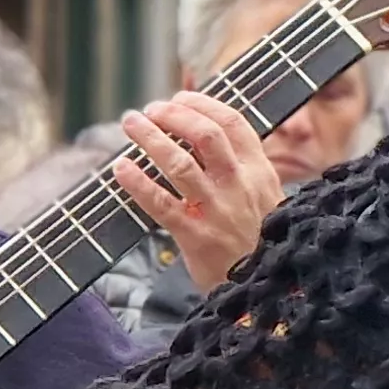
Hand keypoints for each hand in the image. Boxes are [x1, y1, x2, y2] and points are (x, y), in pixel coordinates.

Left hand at [106, 95, 285, 289]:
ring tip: (131, 124)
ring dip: (151, 138)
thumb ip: (243, 169)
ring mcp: (217, 211)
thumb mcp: (267, 199)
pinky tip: (120, 168)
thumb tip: (206, 136)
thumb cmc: (262, 242)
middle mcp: (239, 186)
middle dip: (174, 115)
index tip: (179, 97)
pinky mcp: (196, 237)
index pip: (233, 123)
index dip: (202, 104)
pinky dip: (137, 183)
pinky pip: (161, 204)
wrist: (267, 290)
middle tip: (150, 109)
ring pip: (180, 164)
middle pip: (205, 135)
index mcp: (259, 172)